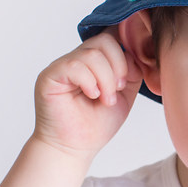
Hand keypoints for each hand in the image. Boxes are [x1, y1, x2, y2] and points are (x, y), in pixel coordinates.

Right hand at [33, 28, 142, 161]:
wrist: (74, 150)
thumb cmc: (94, 127)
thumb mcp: (123, 96)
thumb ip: (131, 72)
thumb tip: (136, 51)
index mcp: (94, 61)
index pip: (112, 36)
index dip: (126, 50)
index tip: (128, 77)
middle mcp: (78, 58)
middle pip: (105, 41)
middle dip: (119, 66)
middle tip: (117, 91)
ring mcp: (63, 65)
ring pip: (92, 54)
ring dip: (106, 79)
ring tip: (105, 100)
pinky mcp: (51, 75)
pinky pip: (75, 66)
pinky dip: (90, 82)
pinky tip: (92, 96)